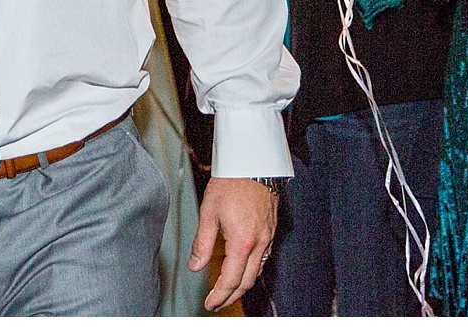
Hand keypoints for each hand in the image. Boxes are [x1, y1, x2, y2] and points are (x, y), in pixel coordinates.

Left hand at [189, 177, 279, 310]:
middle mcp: (259, 243)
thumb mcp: (209, 212)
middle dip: (231, 296)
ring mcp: (268, 237)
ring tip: (228, 291)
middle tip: (217, 303)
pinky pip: (263, 258)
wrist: (253, 163)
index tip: (210, 303)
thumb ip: (202, 242)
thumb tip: (195, 266)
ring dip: (242, 285)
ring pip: (257, 271)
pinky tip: (242, 269)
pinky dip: (252, 270)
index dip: (219, 295)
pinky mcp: (271, 230)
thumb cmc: (230, 183)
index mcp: (242, 242)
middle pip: (247, 281)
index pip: (231, 279)